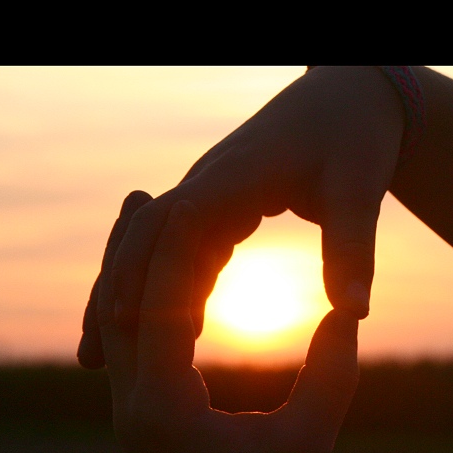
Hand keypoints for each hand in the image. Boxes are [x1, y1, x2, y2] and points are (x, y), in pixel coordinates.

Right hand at [78, 66, 402, 368]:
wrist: (352, 93)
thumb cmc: (358, 136)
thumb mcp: (360, 190)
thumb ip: (353, 251)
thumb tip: (355, 316)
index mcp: (236, 176)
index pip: (169, 223)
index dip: (142, 271)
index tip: (123, 324)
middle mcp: (211, 182)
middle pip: (146, 241)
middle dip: (117, 295)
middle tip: (92, 359)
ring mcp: (211, 192)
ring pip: (156, 249)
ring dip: (131, 297)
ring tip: (104, 358)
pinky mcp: (221, 203)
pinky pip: (181, 249)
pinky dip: (167, 286)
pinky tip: (173, 330)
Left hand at [96, 194, 359, 452]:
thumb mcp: (311, 435)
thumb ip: (331, 371)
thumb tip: (350, 312)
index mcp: (164, 409)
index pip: (160, 308)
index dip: (176, 248)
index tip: (190, 194)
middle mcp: (133, 411)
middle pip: (118, 310)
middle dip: (129, 251)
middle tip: (138, 193)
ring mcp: (131, 420)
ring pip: (117, 331)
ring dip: (128, 280)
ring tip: (139, 231)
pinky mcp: (142, 427)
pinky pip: (132, 355)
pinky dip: (141, 314)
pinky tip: (161, 292)